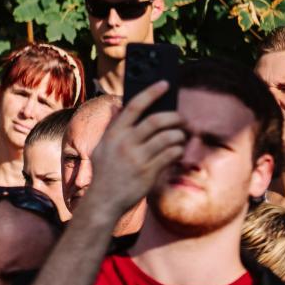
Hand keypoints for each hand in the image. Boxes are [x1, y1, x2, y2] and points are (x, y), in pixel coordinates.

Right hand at [80, 81, 186, 222]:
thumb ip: (112, 127)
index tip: (164, 84)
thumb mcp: (102, 147)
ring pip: (168, 138)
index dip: (151, 92)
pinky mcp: (149, 172)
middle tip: (181, 118)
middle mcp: (125, 143)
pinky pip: (171, 155)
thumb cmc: (105, 172)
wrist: (104, 200)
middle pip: (156, 121)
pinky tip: (177, 151)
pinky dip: (178, 150)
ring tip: (181, 136)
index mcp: (113, 133)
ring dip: (179, 135)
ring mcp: (137, 158)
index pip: (134, 106)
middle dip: (174, 117)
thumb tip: (117, 106)